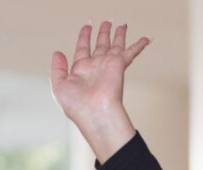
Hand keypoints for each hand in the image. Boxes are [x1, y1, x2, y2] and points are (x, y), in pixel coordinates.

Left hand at [50, 22, 149, 161]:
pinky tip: (145, 38)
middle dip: (103, 33)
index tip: (87, 27)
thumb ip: (57, 68)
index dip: (84, 36)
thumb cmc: (77, 106)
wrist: (95, 114)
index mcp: (81, 70)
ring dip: (119, 35)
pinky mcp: (119, 66)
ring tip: (121, 25)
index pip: (83, 48)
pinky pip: (130, 52)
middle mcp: (96, 66)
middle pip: (100, 44)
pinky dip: (138, 45)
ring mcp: (108, 66)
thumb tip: (58, 53)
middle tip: (107, 22)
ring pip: (115, 45)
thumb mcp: (59, 86)